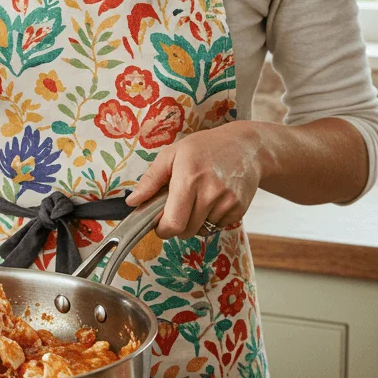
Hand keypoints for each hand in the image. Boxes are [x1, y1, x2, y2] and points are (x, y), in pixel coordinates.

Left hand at [125, 122, 264, 238]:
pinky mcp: (239, 209)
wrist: (245, 146)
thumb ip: (150, 180)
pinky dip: (212, 218)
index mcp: (188, 179)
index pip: (173, 223)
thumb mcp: (171, 154)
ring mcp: (227, 202)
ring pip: (202, 230)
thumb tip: (132, 202)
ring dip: (195, 221)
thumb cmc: (204, 147)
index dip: (162, 229)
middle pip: (186, 231)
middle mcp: (210, 193)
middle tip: (177, 207)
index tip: (159, 223)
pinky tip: (213, 199)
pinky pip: (218, 226)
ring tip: (198, 198)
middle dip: (177, 225)